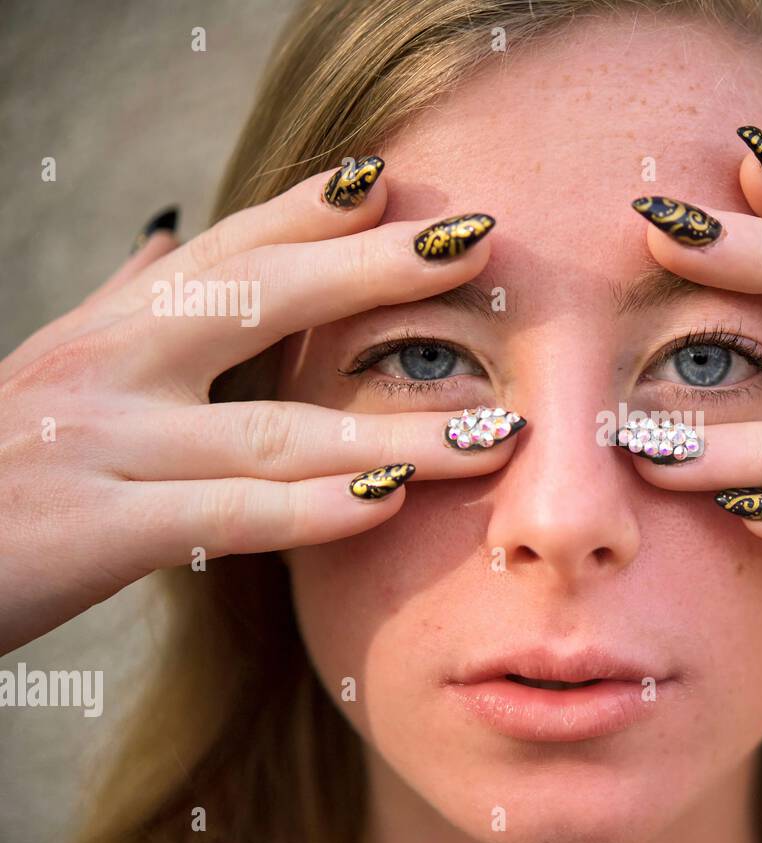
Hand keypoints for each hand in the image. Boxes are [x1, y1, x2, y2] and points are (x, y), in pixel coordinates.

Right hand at [0, 161, 512, 652]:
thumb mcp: (56, 369)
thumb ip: (124, 304)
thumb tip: (172, 235)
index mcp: (111, 329)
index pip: (229, 249)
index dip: (311, 210)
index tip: (394, 181)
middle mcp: (108, 366)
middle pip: (262, 299)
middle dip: (375, 271)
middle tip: (477, 245)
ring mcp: (104, 444)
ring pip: (275, 425)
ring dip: (395, 426)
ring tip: (490, 427)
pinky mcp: (96, 529)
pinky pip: (229, 515)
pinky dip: (313, 508)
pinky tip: (389, 502)